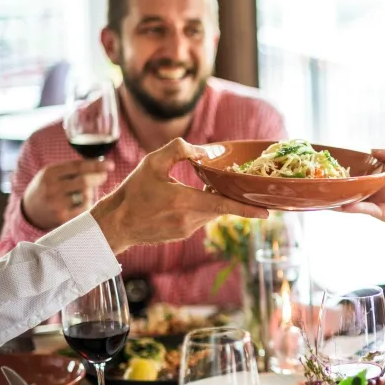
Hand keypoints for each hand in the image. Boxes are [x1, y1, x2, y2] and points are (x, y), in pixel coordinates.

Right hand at [22, 158, 112, 229]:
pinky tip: (81, 203)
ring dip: (90, 193)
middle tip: (103, 176)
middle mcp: (52, 188)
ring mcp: (56, 204)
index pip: (78, 167)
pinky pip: (84, 210)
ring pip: (86, 196)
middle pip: (84, 182)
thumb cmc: (48, 187)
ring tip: (83, 192)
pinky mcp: (62, 218)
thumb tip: (101, 164)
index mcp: (50, 173)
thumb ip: (73, 168)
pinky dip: (88, 205)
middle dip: (98, 178)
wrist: (30, 210)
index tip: (111, 165)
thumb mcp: (54, 173)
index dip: (97, 165)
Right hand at [90, 138, 269, 253]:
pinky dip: (201, 208)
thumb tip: (206, 150)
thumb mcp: (152, 163)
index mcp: (185, 202)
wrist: (116, 223)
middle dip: (229, 195)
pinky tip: (188, 198)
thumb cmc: (133, 191)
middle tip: (235, 182)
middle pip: (220, 207)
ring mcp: (187, 230)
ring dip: (212, 200)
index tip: (267, 213)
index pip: (225, 206)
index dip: (248, 210)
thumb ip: (179, 150)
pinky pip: (200, 219)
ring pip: (210, 213)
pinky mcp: (182, 235)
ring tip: (206, 185)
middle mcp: (190, 220)